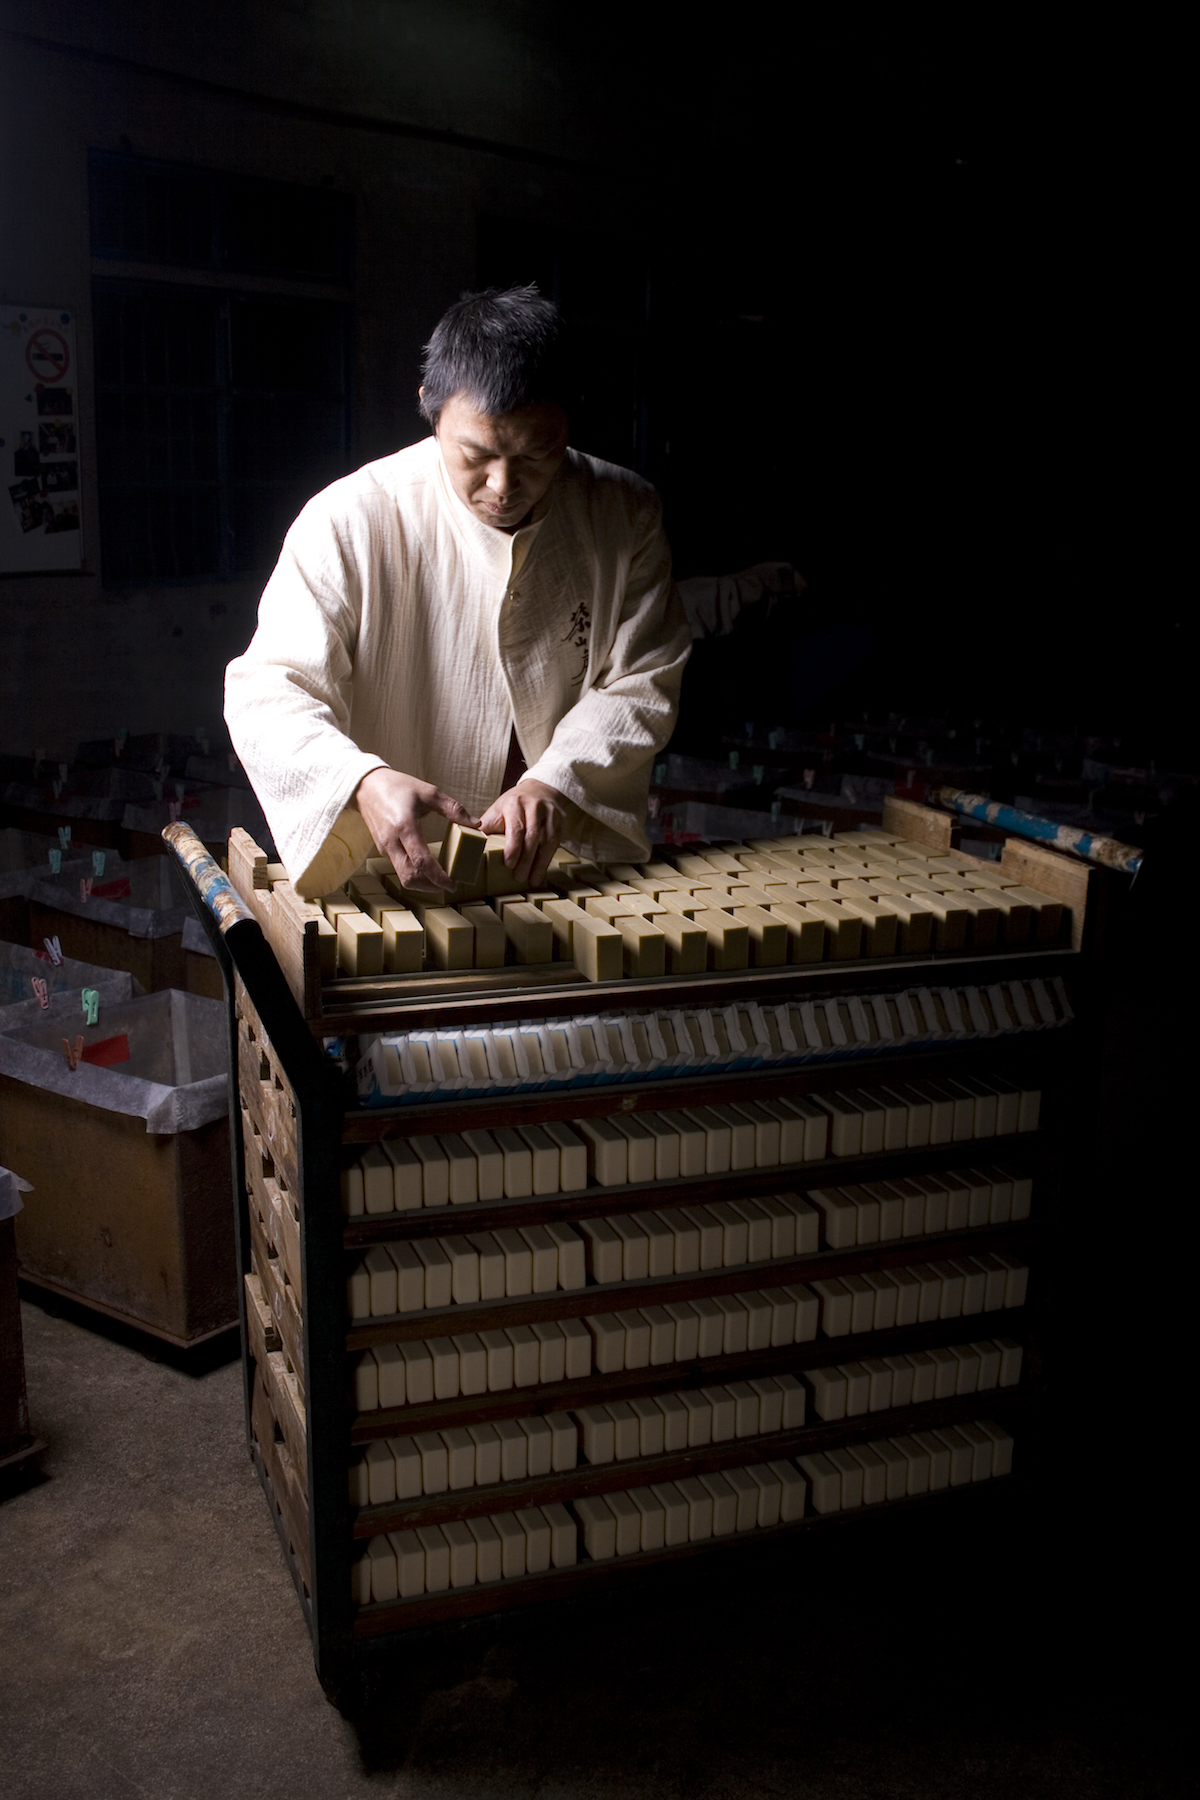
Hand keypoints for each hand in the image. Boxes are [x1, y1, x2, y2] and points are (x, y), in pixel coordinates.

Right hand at [353, 768, 476, 893]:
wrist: (366, 786)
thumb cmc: (397, 786)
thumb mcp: (428, 792)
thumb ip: (453, 808)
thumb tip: (476, 824)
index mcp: (404, 827)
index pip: (421, 862)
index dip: (438, 877)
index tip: (453, 884)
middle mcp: (392, 842)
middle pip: (409, 878)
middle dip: (431, 887)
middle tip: (449, 886)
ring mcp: (385, 848)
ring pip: (403, 877)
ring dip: (422, 883)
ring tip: (440, 879)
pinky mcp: (383, 850)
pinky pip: (399, 869)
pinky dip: (414, 874)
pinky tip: (427, 868)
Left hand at [478, 778, 566, 888]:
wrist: (538, 790)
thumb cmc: (512, 805)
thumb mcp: (496, 811)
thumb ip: (485, 827)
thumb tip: (466, 846)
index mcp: (514, 803)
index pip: (516, 827)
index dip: (513, 847)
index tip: (509, 864)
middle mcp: (534, 806)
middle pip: (533, 836)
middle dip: (526, 859)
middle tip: (519, 878)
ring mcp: (550, 813)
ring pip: (548, 841)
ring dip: (540, 863)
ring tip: (532, 880)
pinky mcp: (561, 821)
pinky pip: (557, 842)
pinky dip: (548, 859)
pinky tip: (541, 871)